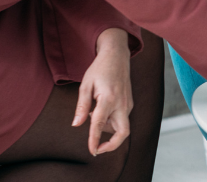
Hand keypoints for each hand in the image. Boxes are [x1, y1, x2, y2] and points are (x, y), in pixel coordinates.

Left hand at [73, 28, 132, 155]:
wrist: (117, 55)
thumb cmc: (99, 69)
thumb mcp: (85, 85)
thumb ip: (82, 106)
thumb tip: (76, 125)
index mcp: (108, 98)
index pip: (99, 124)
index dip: (94, 140)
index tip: (91, 151)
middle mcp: (121, 103)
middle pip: (123, 133)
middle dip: (112, 145)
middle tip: (97, 148)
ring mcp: (127, 103)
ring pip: (122, 127)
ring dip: (107, 129)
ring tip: (92, 114)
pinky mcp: (129, 103)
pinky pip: (122, 119)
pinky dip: (111, 121)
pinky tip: (100, 111)